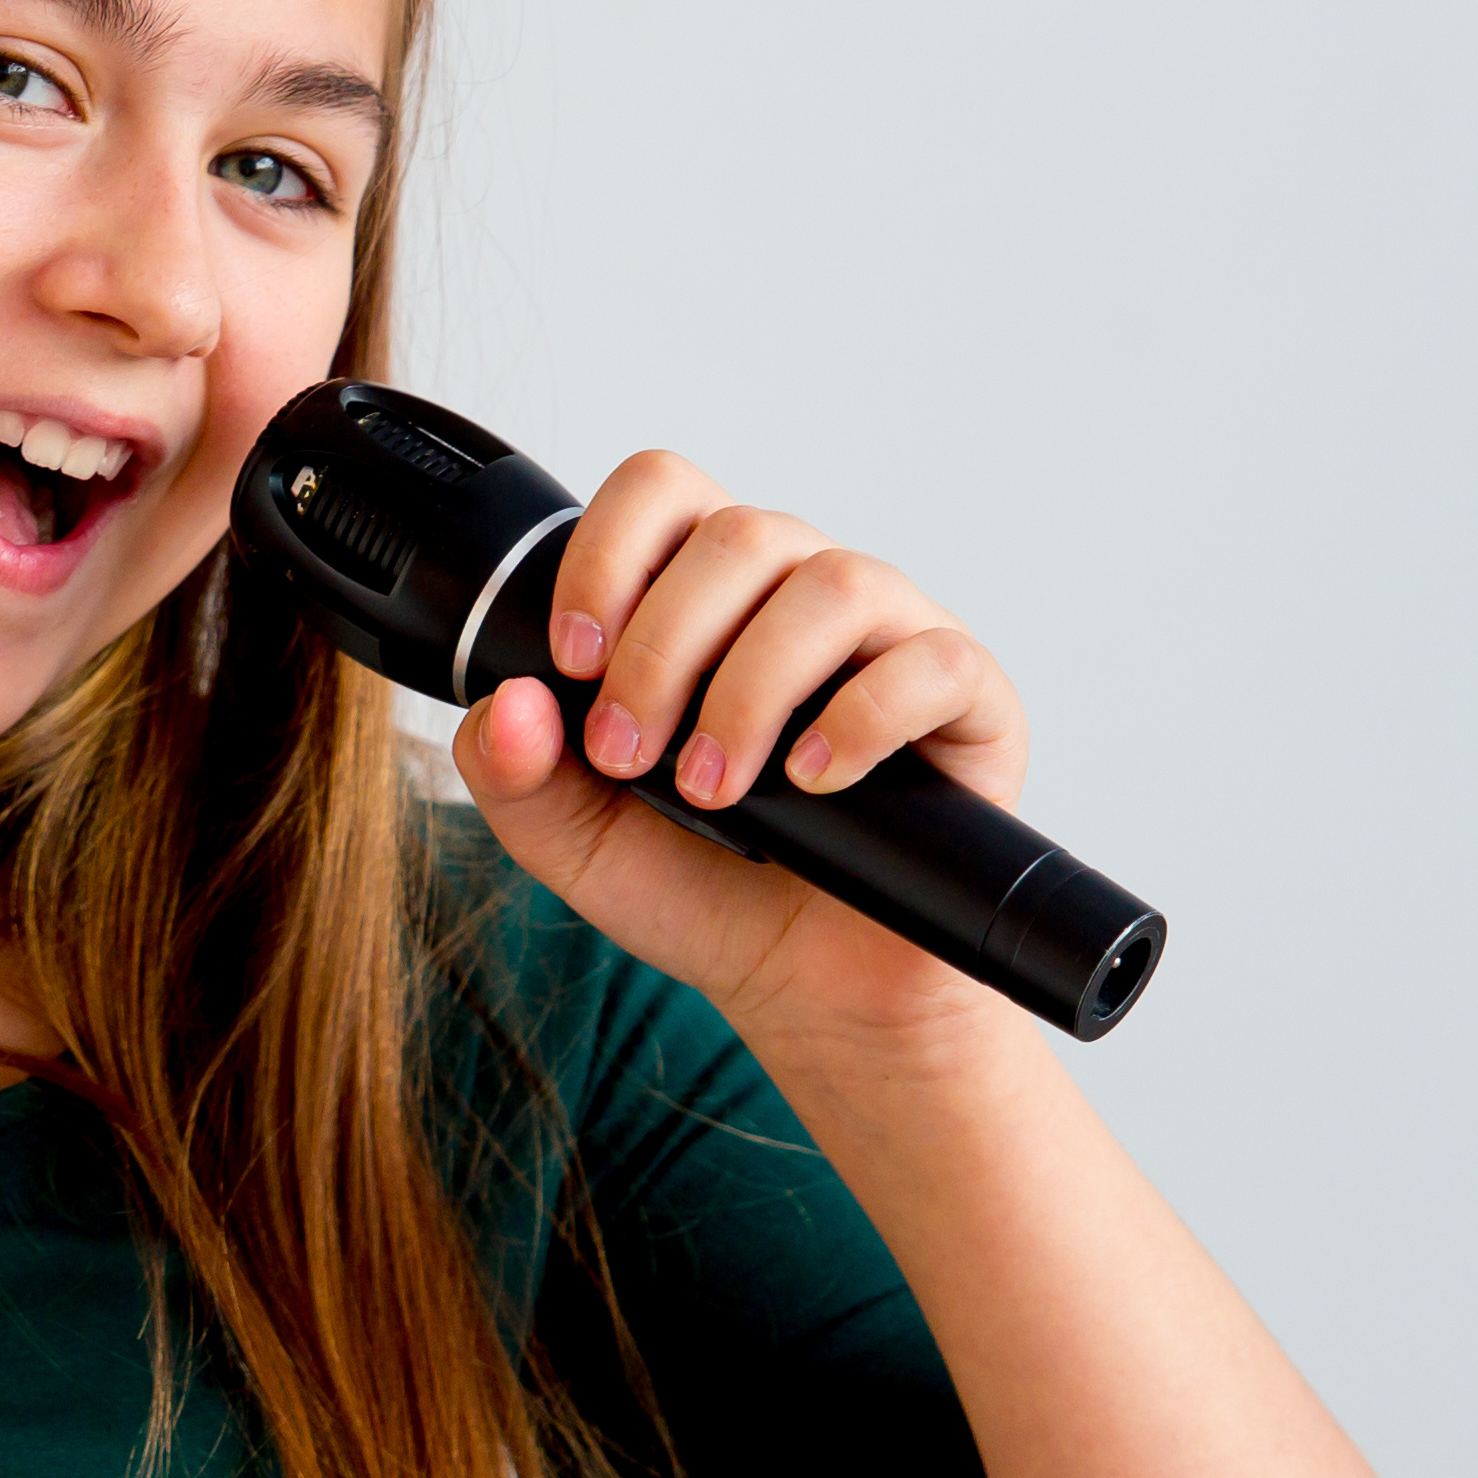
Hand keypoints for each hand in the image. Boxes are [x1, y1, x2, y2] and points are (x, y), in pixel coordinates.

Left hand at [444, 448, 1031, 1053]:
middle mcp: (799, 590)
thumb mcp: (573, 841)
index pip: (663, 489)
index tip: (572, 660)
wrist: (804, 987)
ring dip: (751, 689)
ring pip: (831, 584)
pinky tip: (812, 779)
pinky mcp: (967, 698)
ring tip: (715, 790)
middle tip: (632, 757)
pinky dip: (862, 717)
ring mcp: (891, 635)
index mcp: (706, 592)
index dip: (608, 551)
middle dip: (664, 649)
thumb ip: (514, 772)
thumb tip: (509, 700)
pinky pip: (932, 661)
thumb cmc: (698, 887)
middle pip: (740, 533)